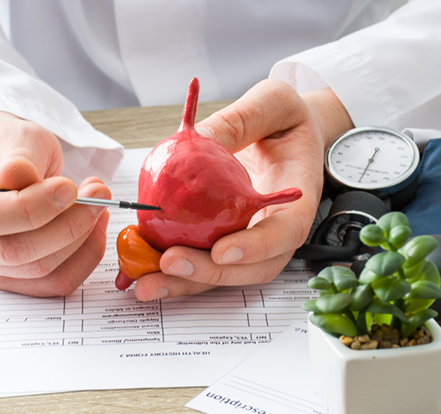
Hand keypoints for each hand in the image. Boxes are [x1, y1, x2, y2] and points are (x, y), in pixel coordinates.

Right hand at [0, 111, 111, 295]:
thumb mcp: (12, 133)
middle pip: (12, 252)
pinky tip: (94, 228)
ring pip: (38, 270)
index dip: (30, 208)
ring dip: (80, 240)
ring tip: (98, 204)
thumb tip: (18, 176)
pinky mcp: (12, 277)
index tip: (69, 188)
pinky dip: (83, 258)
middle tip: (98, 196)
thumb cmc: (3, 146)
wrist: (0, 160)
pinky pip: (53, 283)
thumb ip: (19, 155)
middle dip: (66, 226)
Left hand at [133, 79, 353, 300]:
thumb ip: (238, 121)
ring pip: (223, 273)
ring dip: (184, 282)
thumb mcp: (272, 104)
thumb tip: (198, 137)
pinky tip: (141, 266)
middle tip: (169, 263)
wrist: (288, 133)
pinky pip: (203, 258)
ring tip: (146, 282)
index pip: (284, 234)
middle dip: (209, 273)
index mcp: (298, 200)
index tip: (222, 250)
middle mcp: (276, 229)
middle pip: (250, 268)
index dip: (255, 248)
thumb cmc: (288, 118)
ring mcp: (252, 240)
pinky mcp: (226, 240)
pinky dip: (173, 269)